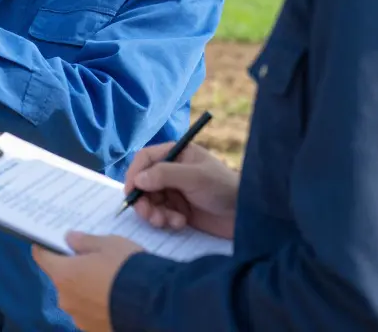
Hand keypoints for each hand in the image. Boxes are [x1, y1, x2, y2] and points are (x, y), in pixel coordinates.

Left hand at [32, 232, 143, 331]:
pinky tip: (116, 298)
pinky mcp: (95, 330)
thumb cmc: (127, 268)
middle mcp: (66, 299)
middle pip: (62, 278)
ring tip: (110, 281)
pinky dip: (99, 305)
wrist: (154, 304)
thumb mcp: (108, 244)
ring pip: (77, 298)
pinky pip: (91, 313)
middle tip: (93, 260)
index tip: (52, 241)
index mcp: (63, 274)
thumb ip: (84, 241)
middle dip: (73, 269)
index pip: (41, 256)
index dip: (45, 247)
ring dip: (86, 290)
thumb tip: (70, 239)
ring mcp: (80, 318)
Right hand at [123, 140, 239, 239]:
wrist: (246, 216)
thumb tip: (137, 179)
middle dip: (144, 200)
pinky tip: (180, 224)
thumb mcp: (194, 177)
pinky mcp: (178, 210)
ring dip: (154, 213)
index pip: (145, 159)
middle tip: (150, 215)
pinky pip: (160, 214)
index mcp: (177, 154)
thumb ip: (165, 175)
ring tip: (167, 222)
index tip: (131, 192)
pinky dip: (165, 220)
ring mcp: (175, 191)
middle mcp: (172, 171)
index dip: (134, 174)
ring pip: (150, 201)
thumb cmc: (223, 188)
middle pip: (143, 183)